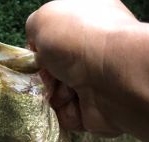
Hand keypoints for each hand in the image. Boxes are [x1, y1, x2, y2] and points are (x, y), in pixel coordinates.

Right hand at [26, 0, 138, 135]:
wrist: (114, 79)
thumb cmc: (80, 41)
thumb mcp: (43, 20)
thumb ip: (34, 31)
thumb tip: (40, 51)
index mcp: (88, 18)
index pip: (56, 37)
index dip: (42, 49)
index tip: (38, 57)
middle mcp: (95, 49)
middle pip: (55, 71)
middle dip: (47, 78)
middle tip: (50, 79)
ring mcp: (98, 80)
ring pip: (60, 96)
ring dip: (57, 97)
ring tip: (68, 93)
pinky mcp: (98, 109)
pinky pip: (71, 116)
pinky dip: (69, 114)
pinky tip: (77, 106)